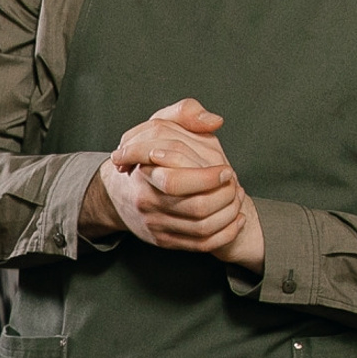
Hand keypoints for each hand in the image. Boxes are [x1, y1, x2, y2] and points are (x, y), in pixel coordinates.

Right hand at [84, 99, 263, 268]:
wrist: (120, 193)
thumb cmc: (148, 155)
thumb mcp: (160, 124)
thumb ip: (185, 112)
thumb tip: (213, 121)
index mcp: (144, 174)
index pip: (176, 181)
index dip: (209, 178)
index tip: (226, 170)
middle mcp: (146, 202)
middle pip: (196, 208)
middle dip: (225, 197)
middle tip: (234, 184)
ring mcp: (154, 224)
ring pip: (201, 228)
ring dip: (229, 214)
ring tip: (236, 198)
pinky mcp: (164, 241)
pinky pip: (200, 245)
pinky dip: (225, 234)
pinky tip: (236, 220)